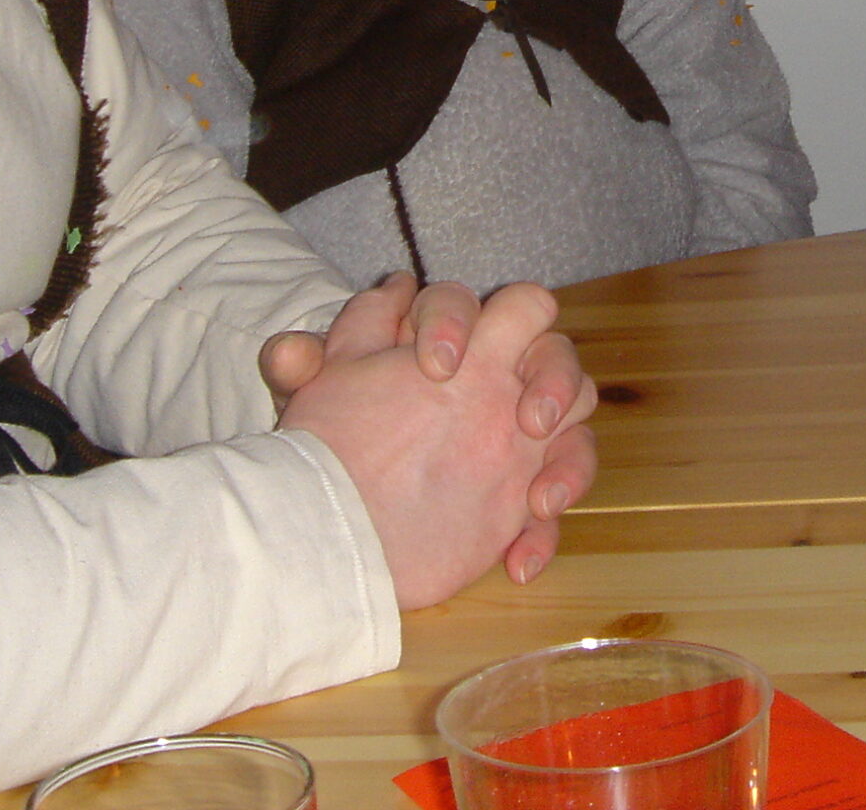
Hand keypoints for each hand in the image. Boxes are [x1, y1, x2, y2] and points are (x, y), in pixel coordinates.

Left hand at [275, 279, 598, 606]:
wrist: (339, 528)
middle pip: (551, 349)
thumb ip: (301, 369)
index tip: (434, 367)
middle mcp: (492, 379)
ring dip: (569, 455)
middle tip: (526, 419)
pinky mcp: (522, 493)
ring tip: (538, 499)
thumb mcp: (315, 405)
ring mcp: (516, 435)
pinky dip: (544, 533)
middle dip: (552, 375)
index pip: (468, 302)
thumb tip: (288, 352)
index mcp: (444, 342)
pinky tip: (516, 562)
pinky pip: (556, 500)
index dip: (457, 323)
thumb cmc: (333, 447)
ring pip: (577, 420)